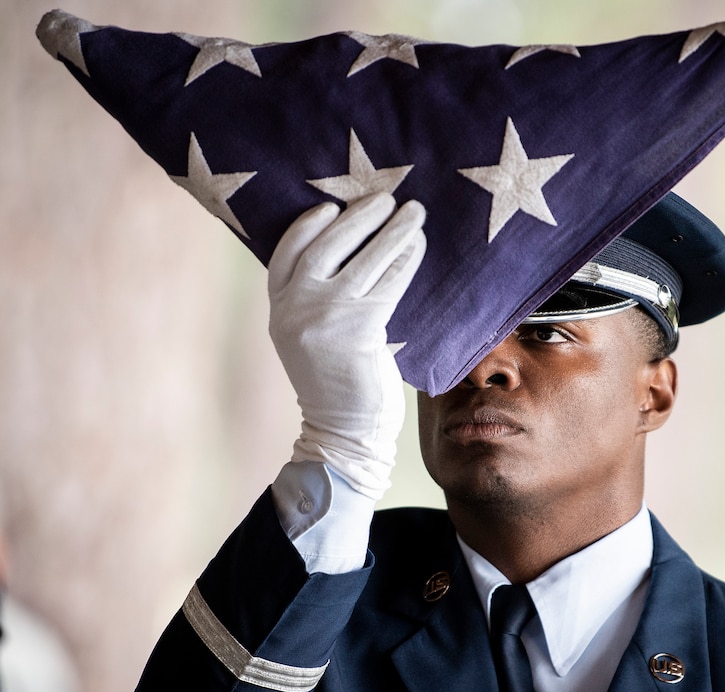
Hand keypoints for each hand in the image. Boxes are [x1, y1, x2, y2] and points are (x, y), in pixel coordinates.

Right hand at [267, 194, 426, 497]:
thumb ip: (315, 298)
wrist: (344, 432)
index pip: (287, 251)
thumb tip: (351, 249)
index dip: (309, 224)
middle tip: (386, 198)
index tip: (332, 206)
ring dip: (393, 232)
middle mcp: (294, 309)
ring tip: (415, 212)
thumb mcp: (310, 335)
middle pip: (326, 246)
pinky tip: (418, 247)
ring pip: (363, 260)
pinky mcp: (358, 329)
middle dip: (359, 217)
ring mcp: (324, 318)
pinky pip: (387, 283)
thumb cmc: (337, 382)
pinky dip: (405, 261)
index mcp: (278, 308)